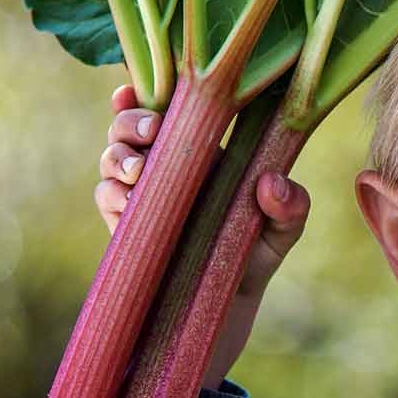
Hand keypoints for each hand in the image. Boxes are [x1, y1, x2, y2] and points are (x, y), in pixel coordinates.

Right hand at [96, 85, 310, 387]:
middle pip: (133, 125)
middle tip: (152, 130)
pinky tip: (131, 203)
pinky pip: (107, 198)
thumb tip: (272, 183)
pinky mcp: (125, 227)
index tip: (143, 86)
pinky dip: (114, 194)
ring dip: (120, 155)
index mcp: (205, 153)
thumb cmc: (256, 257)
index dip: (153, 91)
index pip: (173, 109)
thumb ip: (291, 207)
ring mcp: (143, 195)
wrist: (225, 311)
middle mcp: (169, 167)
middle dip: (132, 119)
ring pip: (113, 157)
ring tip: (141, 170)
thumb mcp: (283, 231)